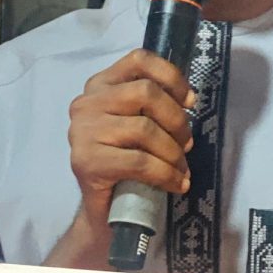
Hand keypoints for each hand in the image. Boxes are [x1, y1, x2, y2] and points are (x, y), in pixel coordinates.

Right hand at [68, 48, 194, 238]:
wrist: (103, 212)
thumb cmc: (126, 166)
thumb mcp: (138, 126)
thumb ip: (152, 105)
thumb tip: (188, 100)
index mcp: (99, 86)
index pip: (139, 60)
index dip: (171, 77)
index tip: (190, 102)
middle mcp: (86, 103)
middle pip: (146, 92)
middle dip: (176, 120)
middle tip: (186, 144)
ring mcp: (82, 132)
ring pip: (145, 128)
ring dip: (173, 152)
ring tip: (181, 169)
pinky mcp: (86, 162)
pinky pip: (140, 161)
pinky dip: (166, 174)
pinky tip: (176, 184)